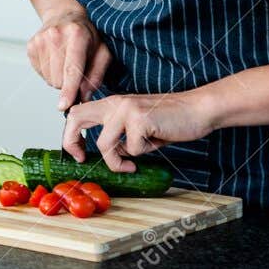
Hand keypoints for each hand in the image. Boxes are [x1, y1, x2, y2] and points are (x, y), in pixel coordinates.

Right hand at [26, 8, 112, 111]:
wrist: (64, 15)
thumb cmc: (87, 36)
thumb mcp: (102, 51)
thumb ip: (97, 75)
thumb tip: (84, 96)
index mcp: (76, 35)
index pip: (71, 69)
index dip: (69, 90)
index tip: (64, 105)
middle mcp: (55, 35)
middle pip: (59, 78)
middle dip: (68, 83)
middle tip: (75, 69)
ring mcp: (40, 40)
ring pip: (49, 78)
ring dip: (58, 78)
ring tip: (64, 62)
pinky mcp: (31, 45)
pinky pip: (40, 73)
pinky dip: (49, 72)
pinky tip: (54, 59)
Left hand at [61, 91, 214, 172]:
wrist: (198, 109)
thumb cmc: (170, 120)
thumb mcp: (137, 126)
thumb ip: (119, 136)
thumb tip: (108, 155)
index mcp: (112, 103)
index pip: (77, 113)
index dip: (70, 135)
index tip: (78, 154)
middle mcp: (115, 103)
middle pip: (76, 118)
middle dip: (72, 142)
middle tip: (82, 159)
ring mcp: (126, 109)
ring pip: (104, 144)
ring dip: (116, 162)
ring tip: (131, 165)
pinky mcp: (140, 120)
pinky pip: (132, 149)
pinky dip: (142, 153)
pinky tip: (156, 142)